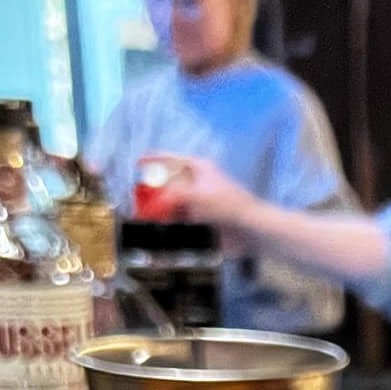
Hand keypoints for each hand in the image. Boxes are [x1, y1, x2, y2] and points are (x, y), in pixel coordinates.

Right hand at [144, 153, 262, 233]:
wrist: (252, 230)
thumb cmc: (230, 206)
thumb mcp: (196, 195)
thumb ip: (172, 195)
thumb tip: (153, 201)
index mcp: (198, 168)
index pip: (170, 158)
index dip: (153, 159)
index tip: (138, 163)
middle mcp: (196, 183)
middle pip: (167, 183)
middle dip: (153, 192)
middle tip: (138, 199)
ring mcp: (199, 202)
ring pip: (172, 204)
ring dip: (160, 211)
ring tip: (145, 217)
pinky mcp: (202, 221)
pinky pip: (181, 221)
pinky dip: (171, 224)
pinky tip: (161, 230)